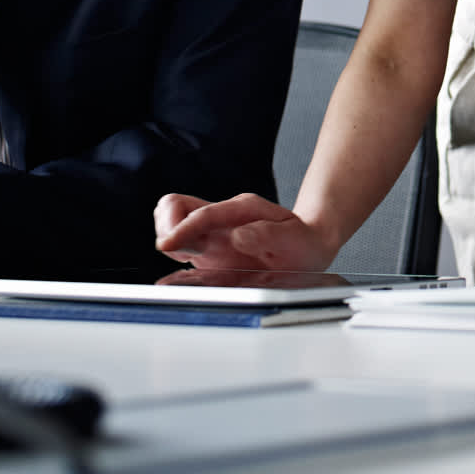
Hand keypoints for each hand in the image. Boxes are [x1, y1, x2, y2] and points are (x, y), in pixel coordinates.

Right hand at [153, 192, 334, 272]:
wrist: (307, 245)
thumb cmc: (302, 242)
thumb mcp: (294, 239)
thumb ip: (268, 235)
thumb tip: (238, 236)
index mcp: (242, 209)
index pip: (203, 214)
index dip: (182, 229)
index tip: (168, 244)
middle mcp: (222, 217)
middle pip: (174, 206)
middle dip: (167, 227)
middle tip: (180, 252)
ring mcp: (212, 232)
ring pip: (172, 220)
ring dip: (168, 238)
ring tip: (185, 259)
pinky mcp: (207, 249)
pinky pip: (178, 242)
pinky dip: (173, 252)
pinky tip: (186, 267)